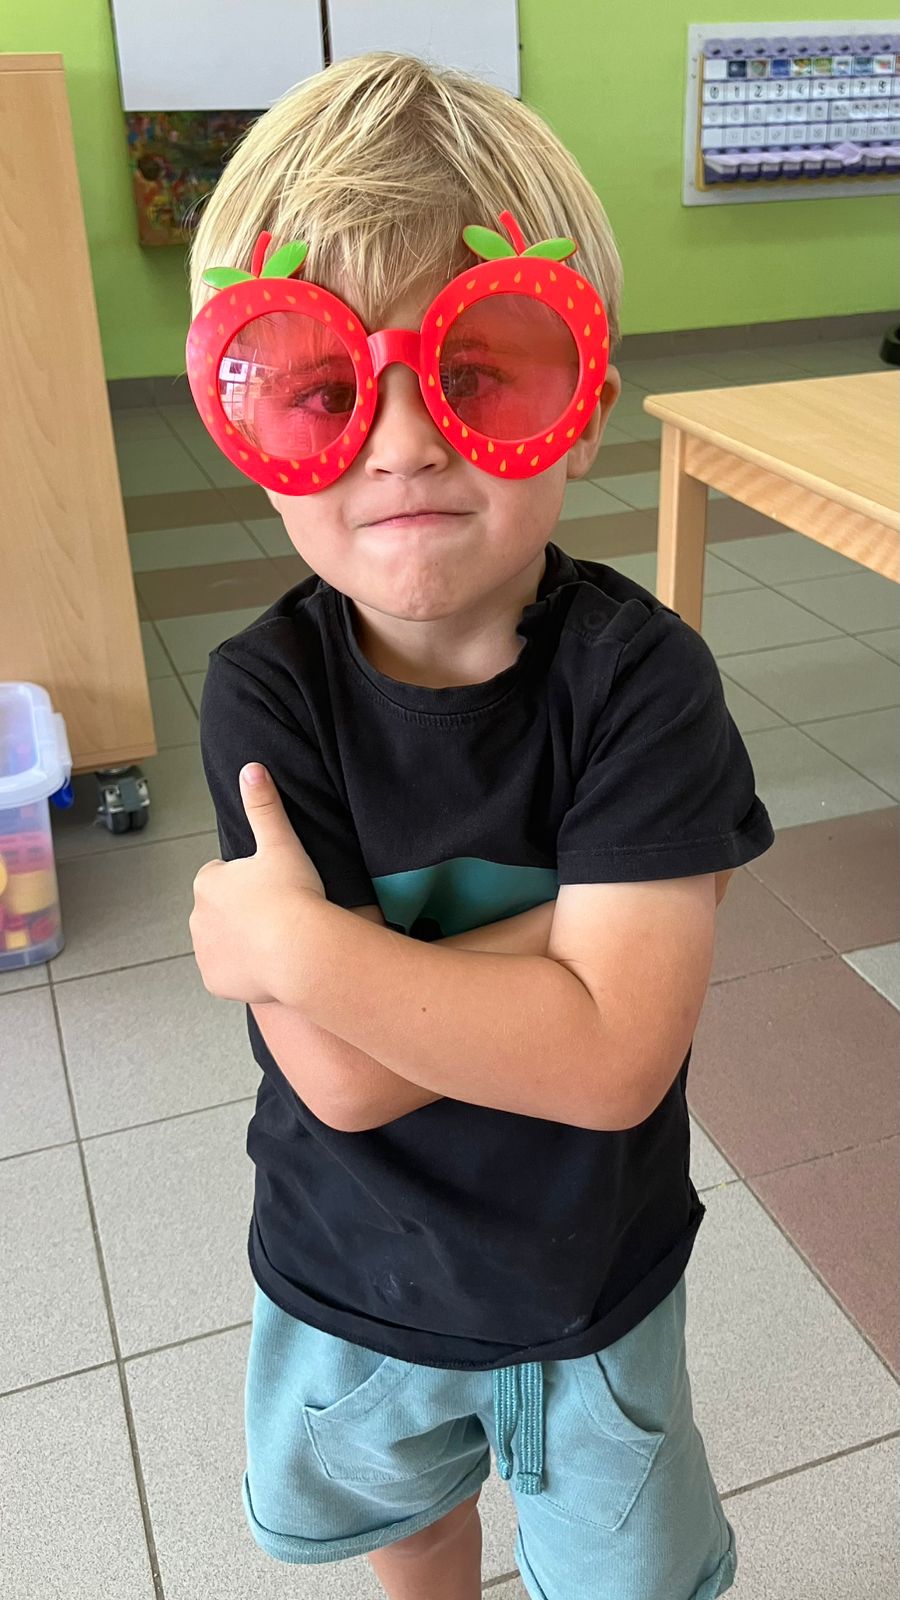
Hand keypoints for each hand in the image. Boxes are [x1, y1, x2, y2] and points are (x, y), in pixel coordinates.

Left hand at [190, 764, 324, 1002]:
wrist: (302, 952)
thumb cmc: (294, 895)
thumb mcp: (281, 843)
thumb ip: (264, 806)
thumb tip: (251, 769)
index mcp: (207, 883)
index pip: (221, 877)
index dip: (247, 882)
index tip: (271, 888)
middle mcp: (196, 918)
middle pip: (219, 911)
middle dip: (240, 912)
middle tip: (276, 914)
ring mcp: (203, 952)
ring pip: (221, 942)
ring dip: (240, 941)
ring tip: (274, 940)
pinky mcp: (213, 981)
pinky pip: (225, 973)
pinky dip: (241, 971)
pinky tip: (266, 965)